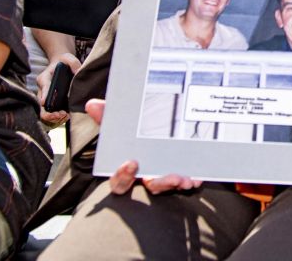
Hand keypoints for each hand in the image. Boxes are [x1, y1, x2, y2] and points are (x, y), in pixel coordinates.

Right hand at [36, 52, 80, 124]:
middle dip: (49, 112)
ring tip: (66, 116)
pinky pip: (51, 114)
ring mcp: (46, 98)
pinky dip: (58, 117)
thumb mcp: (68, 58)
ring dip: (54, 117)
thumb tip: (78, 73)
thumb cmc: (63, 62)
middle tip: (61, 114)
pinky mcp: (51, 103)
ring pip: (45, 112)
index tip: (45, 102)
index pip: (43, 86)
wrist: (61, 66)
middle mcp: (42, 90)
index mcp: (44, 78)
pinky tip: (67, 116)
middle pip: (40, 105)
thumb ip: (73, 63)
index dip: (44, 94)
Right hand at [85, 100, 202, 195]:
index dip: (123, 176)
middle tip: (173, 177)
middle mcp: (146, 175)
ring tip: (188, 179)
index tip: (132, 163)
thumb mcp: (119, 124)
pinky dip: (194, 179)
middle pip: (151, 186)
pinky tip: (199, 177)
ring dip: (179, 182)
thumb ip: (106, 116)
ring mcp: (164, 175)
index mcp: (128, 169)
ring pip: (170, 185)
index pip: (119, 182)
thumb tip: (92, 104)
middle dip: (162, 183)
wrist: (157, 126)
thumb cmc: (131, 133)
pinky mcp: (180, 173)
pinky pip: (187, 181)